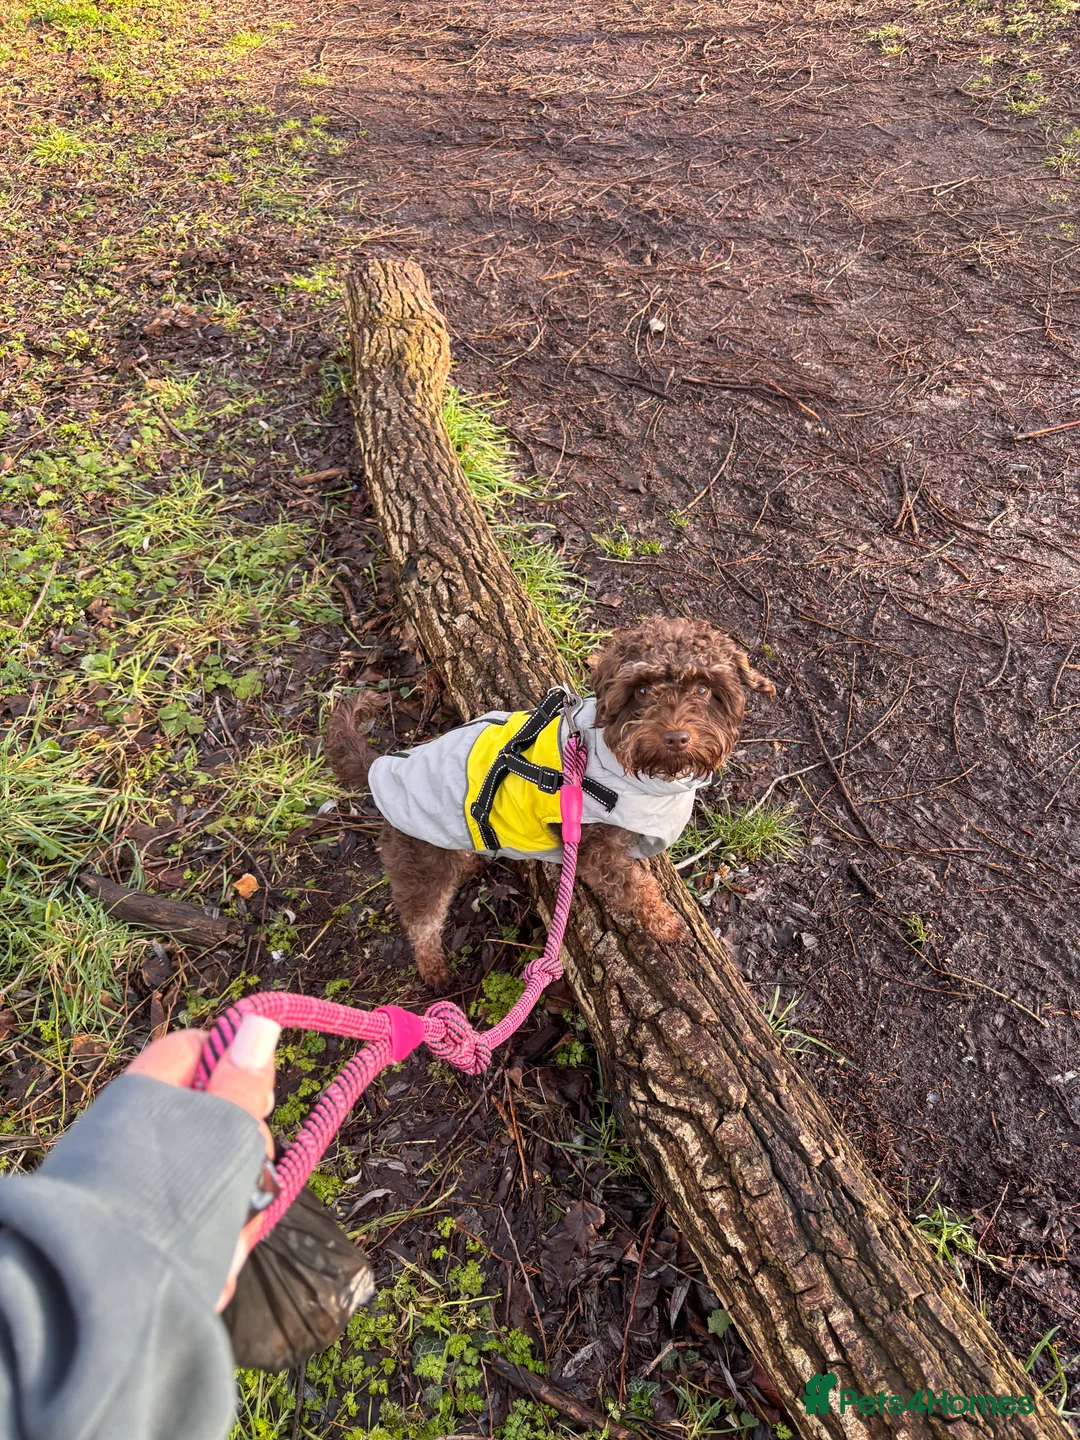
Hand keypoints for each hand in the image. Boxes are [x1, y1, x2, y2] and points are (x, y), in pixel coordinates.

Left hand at [126, 1016, 280, 1310]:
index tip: (261, 1098)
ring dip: (228, 1214)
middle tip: (248, 1185)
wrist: (102, 1304)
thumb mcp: (223, 1134)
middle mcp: (133, 1137)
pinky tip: (210, 1273)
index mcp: (146, 1094)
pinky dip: (204, 1250)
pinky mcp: (134, 1237)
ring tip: (226, 1247)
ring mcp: (131, 1188)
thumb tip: (258, 1023)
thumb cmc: (170, 1206)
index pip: (195, 1048)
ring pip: (204, 1184)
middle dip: (241, 1159)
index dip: (235, 1063)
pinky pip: (184, 1228)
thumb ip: (242, 1084)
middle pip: (210, 1123)